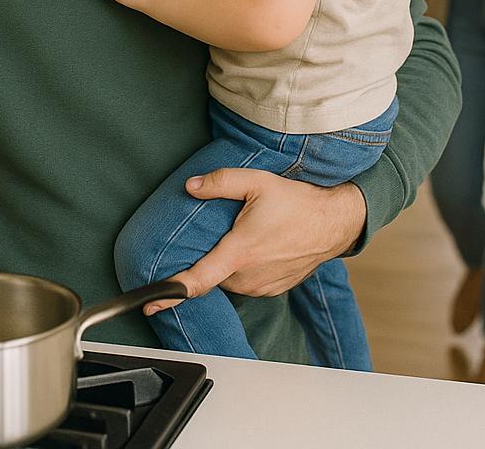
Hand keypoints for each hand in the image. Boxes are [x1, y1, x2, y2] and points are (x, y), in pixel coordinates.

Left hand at [142, 169, 365, 313]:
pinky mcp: (272, 289)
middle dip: (210, 255)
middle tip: (226, 229)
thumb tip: (191, 186)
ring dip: (229, 261)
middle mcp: (248, 277)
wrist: (335, 223)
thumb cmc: (298, 202)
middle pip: (212, 273)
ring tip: (248, 234)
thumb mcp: (257, 182)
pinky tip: (259, 246)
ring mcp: (262, 287)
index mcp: (239, 253)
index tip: (150, 303)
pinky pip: (246, 282)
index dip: (170, 294)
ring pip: (229, 278)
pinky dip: (244, 267)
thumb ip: (221, 182)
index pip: (197, 280)